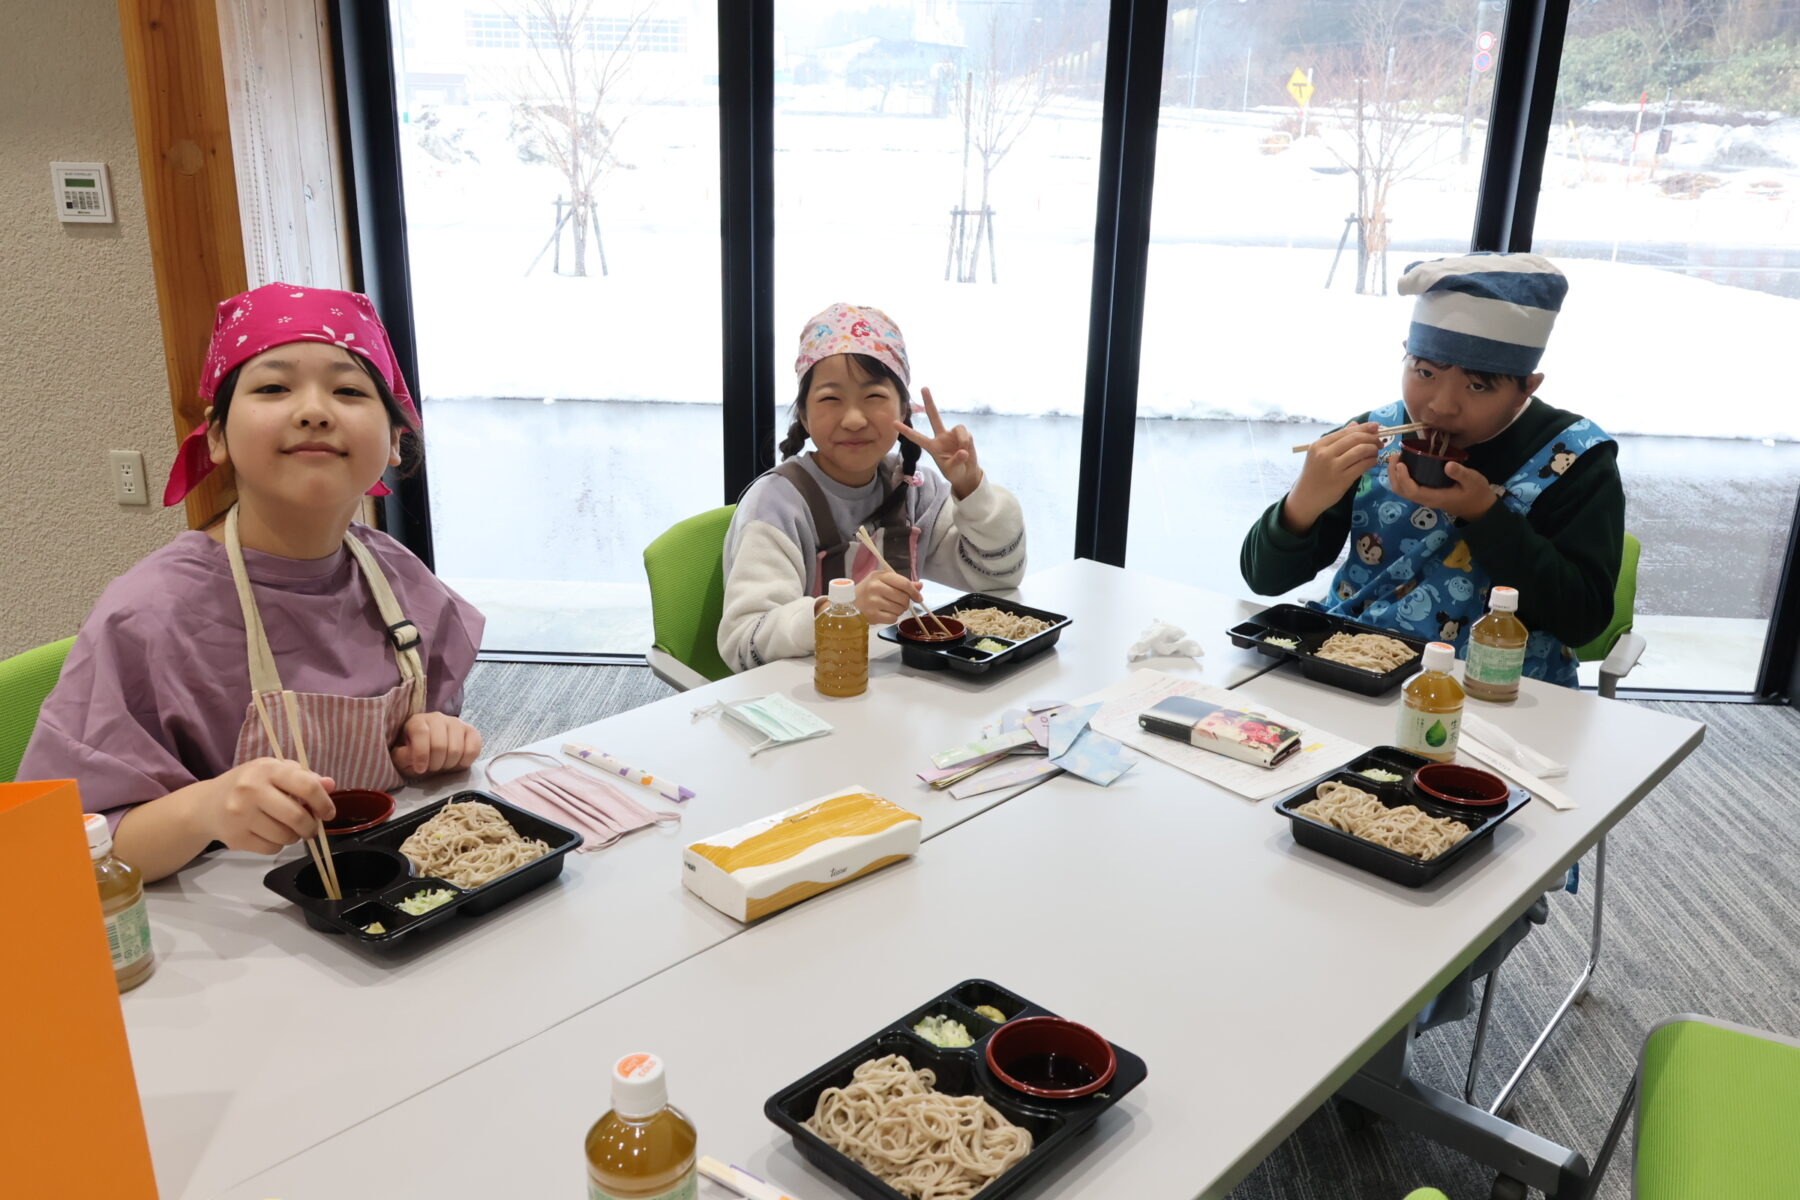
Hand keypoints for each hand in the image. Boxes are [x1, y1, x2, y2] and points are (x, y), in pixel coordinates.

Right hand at [199, 758, 336, 854]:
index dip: (324, 802)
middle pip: (297, 817)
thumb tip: (330, 785)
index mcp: (266, 769)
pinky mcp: (235, 838)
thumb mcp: (275, 772)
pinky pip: (271, 849)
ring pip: (286, 836)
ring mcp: (241, 816)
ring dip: (294, 837)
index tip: (328, 813)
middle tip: (311, 828)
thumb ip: (304, 777)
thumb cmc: (249, 785)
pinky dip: (278, 845)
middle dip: (311, 826)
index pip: (306, 786)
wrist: (207, 804)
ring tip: (288, 829)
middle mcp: (251, 790)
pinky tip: (270, 834)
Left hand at [391, 712, 482, 776]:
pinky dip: (465, 762)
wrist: (430, 751)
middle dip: (436, 763)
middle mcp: (438, 718)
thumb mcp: (402, 758)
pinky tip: (456, 763)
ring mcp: (456, 723)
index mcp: (417, 721)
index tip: (420, 769)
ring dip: (449, 764)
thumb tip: (414, 757)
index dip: (421, 754)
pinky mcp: (471, 731)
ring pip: (457, 749)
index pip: (421, 733)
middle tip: (432, 768)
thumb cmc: (414, 754)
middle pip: (440, 745)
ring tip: (443, 766)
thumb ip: (403, 757)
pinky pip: (473, 749)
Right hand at [854, 569, 923, 625]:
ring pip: (900, 609)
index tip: (918, 598)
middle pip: (903, 598)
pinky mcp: (872, 615)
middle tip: (898, 603)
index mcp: (879, 576)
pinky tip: (884, 613)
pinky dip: (892, 618)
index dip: (914, 592)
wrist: (849, 604)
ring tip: (888, 607)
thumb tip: (920, 586)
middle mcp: (875, 587)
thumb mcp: (882, 582)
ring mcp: (873, 601)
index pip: (904, 583)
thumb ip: (901, 583)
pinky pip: (893, 618)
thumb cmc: (867, 592)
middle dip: (905, 602)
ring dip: (898, 610)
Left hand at [891, 387, 982, 499]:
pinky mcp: (965, 435)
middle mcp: (941, 437)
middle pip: (934, 416)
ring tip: (964, 451)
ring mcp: (953, 434)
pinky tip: (967, 450)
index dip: (906, 431)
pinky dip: (968, 442)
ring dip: (962, 439)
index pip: (917, 437)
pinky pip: (967, 434)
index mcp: (932, 446)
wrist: (967, 473)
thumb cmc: (955, 472)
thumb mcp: (952, 470)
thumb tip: (963, 450)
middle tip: (923, 387)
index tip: (893, 423)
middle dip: (929, 402)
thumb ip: (956, 461)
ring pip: (959, 428)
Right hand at [1282, 422, 1381, 532]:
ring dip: (1372, 449)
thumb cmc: (1314, 475)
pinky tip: (1372, 462)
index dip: (1364, 427)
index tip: (1376, 426)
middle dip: (1371, 438)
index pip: (1346, 431)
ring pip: (1360, 450)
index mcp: (1319, 445)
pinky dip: (1371, 461)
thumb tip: (1355, 424)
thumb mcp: (1320, 454)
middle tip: (1379, 442)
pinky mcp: (1342, 480)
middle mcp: (1324, 454)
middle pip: (1355, 439)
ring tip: (1375, 452)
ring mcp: (1333, 467)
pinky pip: (1362, 466)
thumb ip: (1337, 439)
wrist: (1306, 497)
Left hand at [1386, 454, 1496, 520]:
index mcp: (1434, 497)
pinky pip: (1408, 487)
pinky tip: (1405, 463)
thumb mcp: (1473, 480)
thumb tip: (1447, 465)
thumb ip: (1461, 473)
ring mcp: (1425, 497)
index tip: (1401, 463)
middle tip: (1394, 456)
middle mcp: (1426, 499)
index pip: (1411, 491)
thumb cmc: (1477, 493)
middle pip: (1401, 491)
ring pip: (1403, 490)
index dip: (1403, 478)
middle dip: (1394, 475)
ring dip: (1395, 475)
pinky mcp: (1426, 493)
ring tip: (1397, 458)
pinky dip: (1402, 476)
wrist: (1480, 507)